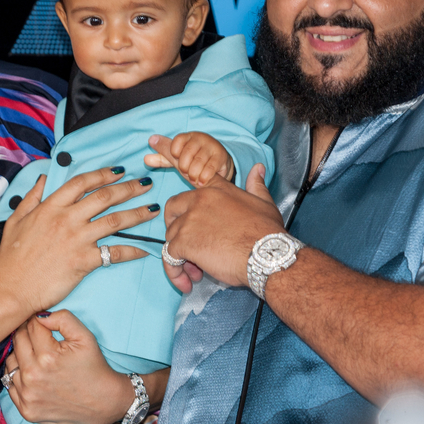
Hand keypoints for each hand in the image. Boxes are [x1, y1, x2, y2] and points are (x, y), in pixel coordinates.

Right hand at [0, 168, 159, 315]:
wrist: (11, 288)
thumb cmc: (11, 257)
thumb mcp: (16, 219)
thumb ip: (32, 197)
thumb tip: (45, 178)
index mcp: (51, 207)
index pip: (82, 183)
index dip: (103, 174)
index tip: (120, 170)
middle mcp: (67, 219)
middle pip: (104, 197)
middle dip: (128, 188)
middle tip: (146, 183)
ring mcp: (77, 239)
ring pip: (115, 221)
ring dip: (137, 213)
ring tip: (153, 208)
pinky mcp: (84, 261)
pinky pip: (114, 253)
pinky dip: (132, 251)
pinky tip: (145, 249)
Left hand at [5, 310, 133, 423]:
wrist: (101, 401)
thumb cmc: (93, 366)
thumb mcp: (84, 336)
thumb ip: (62, 318)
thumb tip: (40, 315)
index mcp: (48, 356)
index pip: (31, 326)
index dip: (38, 321)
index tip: (43, 324)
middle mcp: (33, 376)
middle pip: (18, 341)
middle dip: (27, 334)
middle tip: (39, 337)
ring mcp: (28, 395)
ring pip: (10, 362)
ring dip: (20, 355)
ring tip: (35, 355)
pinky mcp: (26, 409)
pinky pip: (9, 384)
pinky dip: (18, 376)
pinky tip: (31, 373)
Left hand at [144, 133, 235, 186]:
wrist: (219, 163)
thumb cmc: (194, 160)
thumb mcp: (177, 158)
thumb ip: (162, 157)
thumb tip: (144, 158)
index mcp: (188, 136)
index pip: (176, 141)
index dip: (174, 153)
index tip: (177, 159)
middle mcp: (201, 138)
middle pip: (186, 154)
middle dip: (184, 168)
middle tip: (187, 172)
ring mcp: (212, 146)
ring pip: (198, 163)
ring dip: (194, 174)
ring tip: (194, 178)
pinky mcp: (221, 156)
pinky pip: (210, 168)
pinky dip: (203, 178)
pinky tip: (202, 181)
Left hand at [163, 164, 284, 289]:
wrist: (268, 255)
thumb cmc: (268, 233)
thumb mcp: (263, 203)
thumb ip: (256, 185)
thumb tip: (258, 168)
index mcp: (217, 189)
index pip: (189, 171)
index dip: (168, 154)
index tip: (154, 141)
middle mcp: (200, 199)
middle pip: (173, 209)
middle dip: (175, 229)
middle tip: (189, 247)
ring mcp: (190, 219)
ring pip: (171, 237)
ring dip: (180, 256)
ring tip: (197, 271)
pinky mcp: (185, 241)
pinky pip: (170, 256)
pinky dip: (175, 271)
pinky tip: (188, 281)